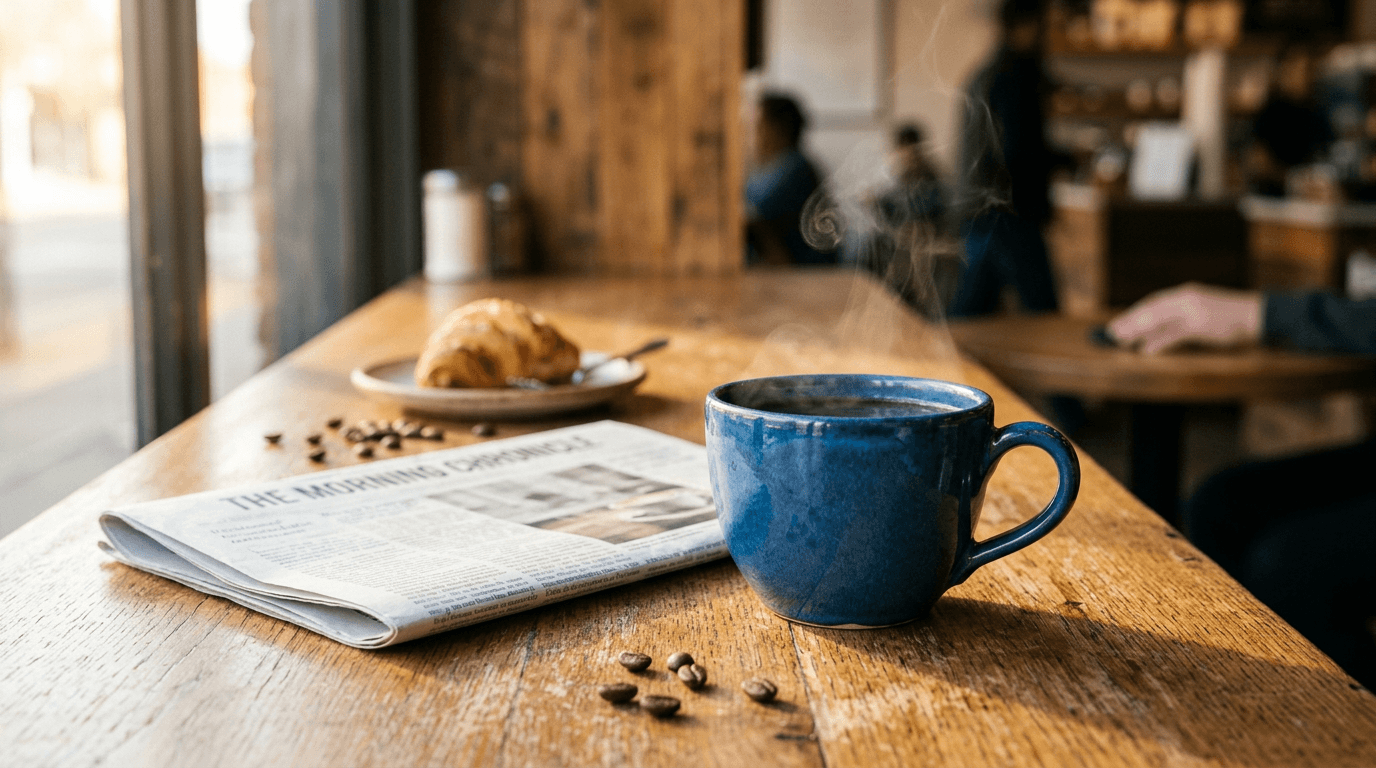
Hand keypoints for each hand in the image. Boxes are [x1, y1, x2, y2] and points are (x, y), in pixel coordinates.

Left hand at [1107, 283, 1263, 353]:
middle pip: (1150, 309)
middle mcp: (1186, 298)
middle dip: (1129, 320)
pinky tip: (1145, 350)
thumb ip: (1182, 317)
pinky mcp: (1201, 325)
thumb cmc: (1232, 317)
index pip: (1153, 301)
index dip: (1135, 312)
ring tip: (1119, 340)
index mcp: (1186, 293)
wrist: (1259, 314)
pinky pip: (1174, 334)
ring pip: (1158, 319)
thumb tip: (1159, 330)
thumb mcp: (1203, 312)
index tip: (1119, 322)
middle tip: (1110, 333)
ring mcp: (1193, 311)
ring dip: (1136, 330)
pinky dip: (1158, 342)